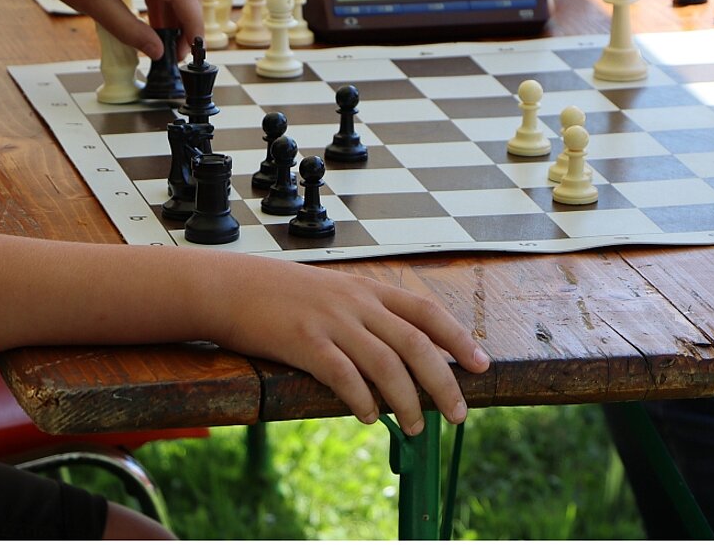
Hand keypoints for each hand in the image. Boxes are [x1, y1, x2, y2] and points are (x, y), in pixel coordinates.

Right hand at [223, 259, 490, 434]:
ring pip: (386, 364)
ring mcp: (332, 321)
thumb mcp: (337, 294)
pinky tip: (370, 416)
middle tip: (458, 413)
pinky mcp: (304, 342)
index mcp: (370, 290)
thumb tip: (403, 356)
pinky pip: (343, 375)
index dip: (458, 338)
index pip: (427, 313)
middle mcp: (358, 303)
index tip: (480, 364)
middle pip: (416, 344)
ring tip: (417, 427)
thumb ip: (369, 318)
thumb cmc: (285, 296)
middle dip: (443, 382)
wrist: (232, 287)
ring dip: (408, 401)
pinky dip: (362, 399)